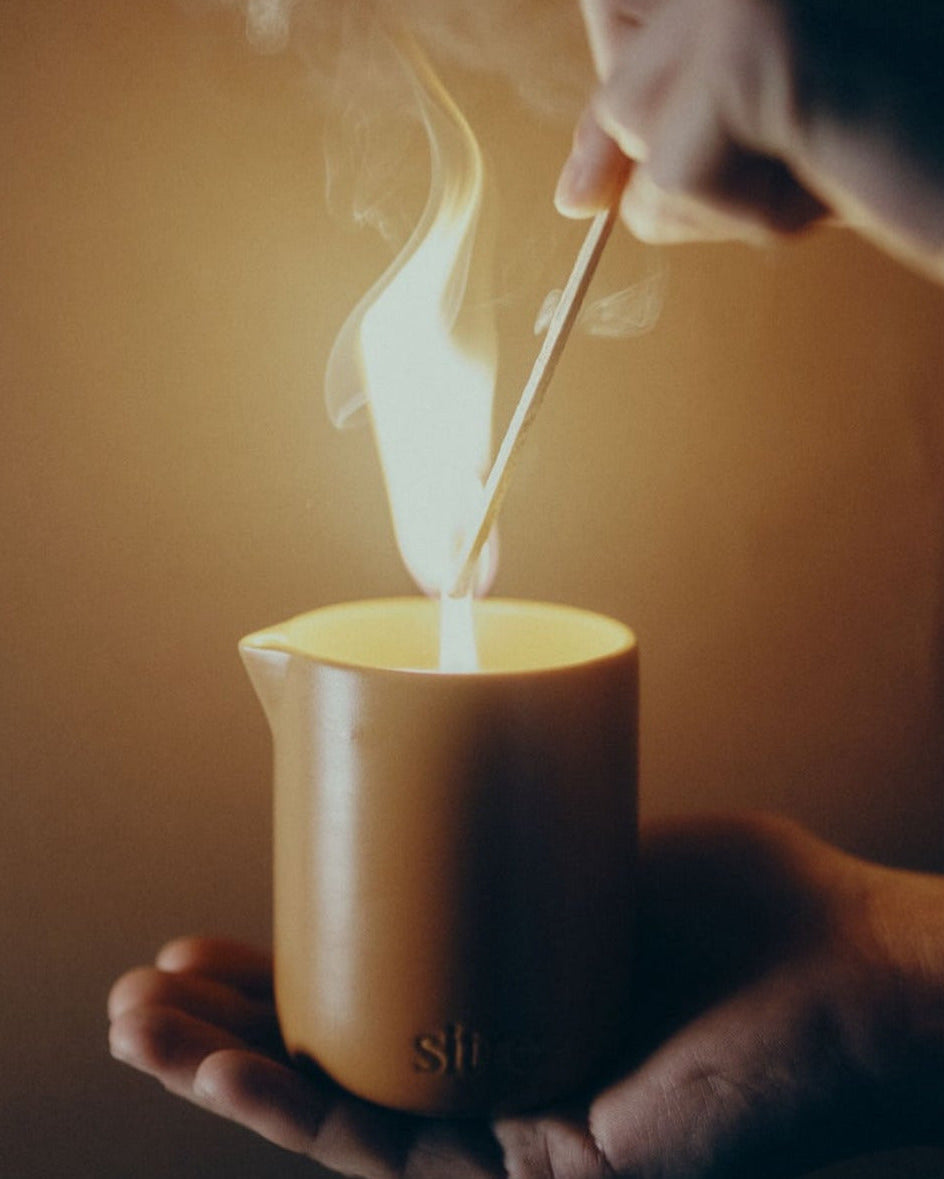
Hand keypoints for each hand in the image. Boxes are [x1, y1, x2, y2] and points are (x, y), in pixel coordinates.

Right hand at [108, 813, 943, 1177]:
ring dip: (234, 1073)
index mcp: (504, 1001)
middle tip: (145, 986)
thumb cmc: (751, 909)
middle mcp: (500, 1074)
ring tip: (143, 1022)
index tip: (211, 936)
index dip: (279, 978)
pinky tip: (238, 1070)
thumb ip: (530, 823)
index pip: (369, 1001)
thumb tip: (451, 754)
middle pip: (340, 1061)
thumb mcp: (598, 844)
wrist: (856, 976)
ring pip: (349, 1116)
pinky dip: (312, 1114)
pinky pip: (408, 1156)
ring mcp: (520, 1132)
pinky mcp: (552, 1166)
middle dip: (227, 1030)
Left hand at [558, 0, 943, 279]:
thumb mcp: (769, 128)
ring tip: (828, 153)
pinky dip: (744, 217)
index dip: (633, 84)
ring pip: (633, 128)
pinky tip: (830, 177)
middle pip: (621, 76)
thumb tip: (569, 199)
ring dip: (723, 190)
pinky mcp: (751, 42)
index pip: (618, 8)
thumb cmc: (906, 142)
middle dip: (681, 150)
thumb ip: (669, 130)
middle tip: (805, 143)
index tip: (668, 145)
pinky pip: (671, 181)